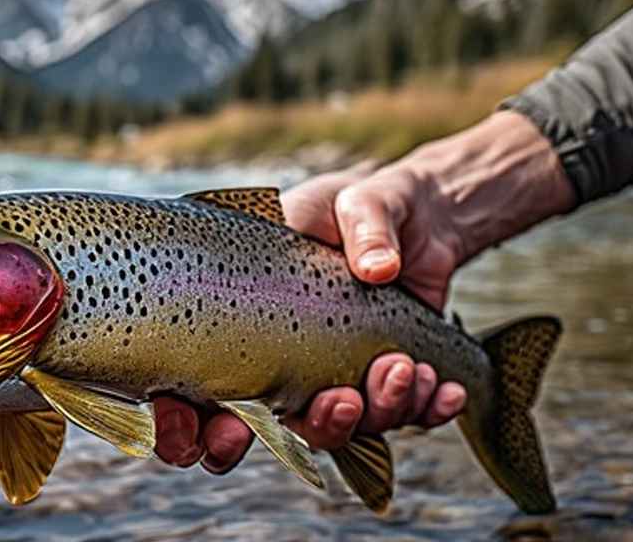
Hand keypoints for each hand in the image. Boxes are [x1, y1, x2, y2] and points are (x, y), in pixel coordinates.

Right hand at [154, 112, 574, 471]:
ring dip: (376, 410)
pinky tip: (443, 390)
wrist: (415, 214)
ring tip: (405, 367)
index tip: (215, 433)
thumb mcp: (348, 200)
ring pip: (338, 427)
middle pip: (267, 429)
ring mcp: (329, 377)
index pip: (192, 391)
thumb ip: (362, 227)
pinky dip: (423, 408)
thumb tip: (378, 269)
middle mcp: (276, 362)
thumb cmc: (351, 205)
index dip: (188, 426)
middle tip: (341, 401)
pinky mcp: (380, 381)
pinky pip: (398, 415)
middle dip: (309, 428)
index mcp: (237, 322)